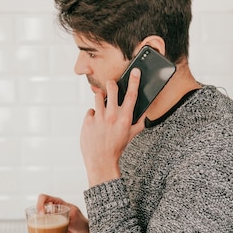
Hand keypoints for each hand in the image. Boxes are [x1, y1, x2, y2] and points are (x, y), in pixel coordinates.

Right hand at [36, 194, 90, 232]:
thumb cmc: (82, 224)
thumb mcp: (75, 218)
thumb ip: (66, 216)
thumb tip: (54, 216)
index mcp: (59, 204)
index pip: (45, 198)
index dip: (40, 203)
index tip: (42, 213)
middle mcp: (53, 210)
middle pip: (39, 208)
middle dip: (37, 215)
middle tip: (41, 223)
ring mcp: (52, 219)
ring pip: (39, 218)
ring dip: (37, 223)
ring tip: (41, 230)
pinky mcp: (51, 227)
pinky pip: (42, 227)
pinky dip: (39, 230)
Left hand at [80, 68, 144, 186]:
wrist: (101, 161)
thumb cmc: (117, 148)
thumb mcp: (131, 135)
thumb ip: (139, 122)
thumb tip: (144, 112)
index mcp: (125, 118)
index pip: (132, 95)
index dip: (134, 80)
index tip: (135, 71)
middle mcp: (112, 115)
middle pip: (111, 88)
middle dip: (112, 84)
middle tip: (112, 86)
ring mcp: (98, 117)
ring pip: (98, 96)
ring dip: (101, 99)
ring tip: (103, 109)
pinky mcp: (87, 121)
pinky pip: (90, 111)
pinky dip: (93, 115)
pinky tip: (96, 124)